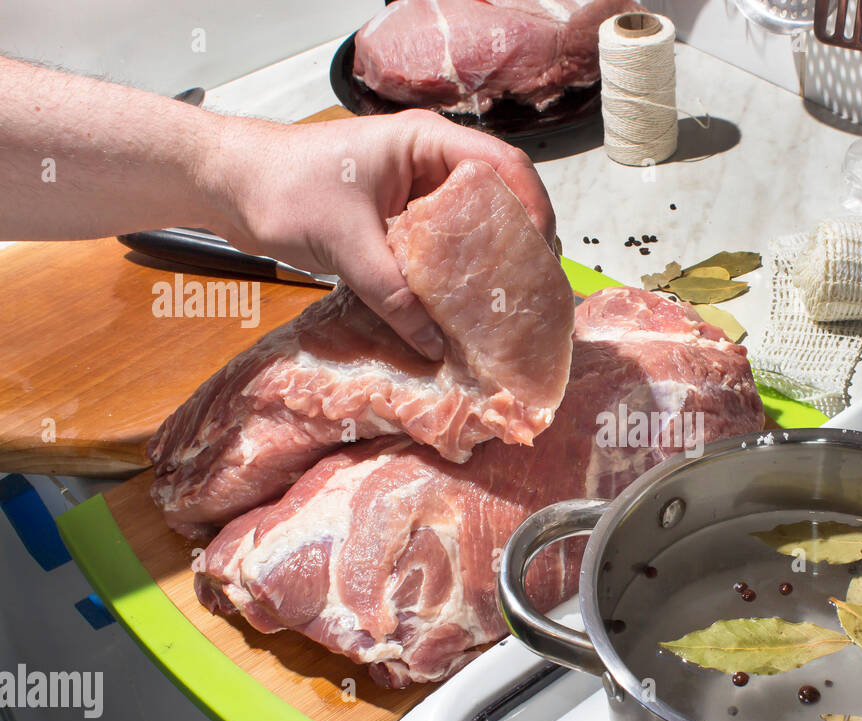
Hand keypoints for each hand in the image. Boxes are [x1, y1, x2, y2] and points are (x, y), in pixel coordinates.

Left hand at [208, 110, 556, 359]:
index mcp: (425, 143)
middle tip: (532, 291)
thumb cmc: (282, 188)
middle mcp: (428, 164)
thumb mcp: (346, 244)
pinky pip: (440, 248)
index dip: (532, 209)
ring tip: (504, 306)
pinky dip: (452, 276)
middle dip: (518, 243)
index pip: (504, 166)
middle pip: (497, 199)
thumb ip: (393, 294)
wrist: (228, 185)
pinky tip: (459, 310)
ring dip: (487, 264)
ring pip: (470, 227)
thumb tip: (435, 345)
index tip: (541, 256)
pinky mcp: (397, 221)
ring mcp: (414, 192)